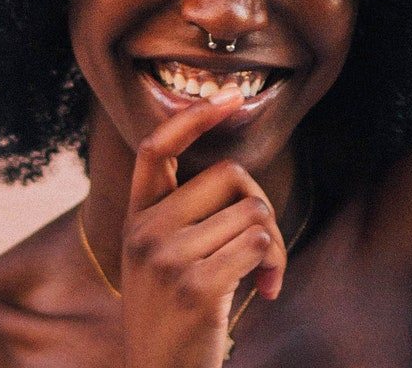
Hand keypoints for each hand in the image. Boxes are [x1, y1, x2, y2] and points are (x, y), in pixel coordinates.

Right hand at [121, 84, 287, 367]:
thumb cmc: (174, 315)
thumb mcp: (160, 258)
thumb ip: (182, 215)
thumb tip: (238, 180)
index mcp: (136, 217)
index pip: (155, 148)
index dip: (193, 116)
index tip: (230, 96)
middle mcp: (144, 230)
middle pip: (228, 176)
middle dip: (261, 205)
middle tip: (265, 245)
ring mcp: (166, 257)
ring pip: (252, 213)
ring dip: (274, 246)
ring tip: (265, 275)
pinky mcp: (194, 286)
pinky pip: (259, 244)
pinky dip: (275, 264)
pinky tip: (264, 290)